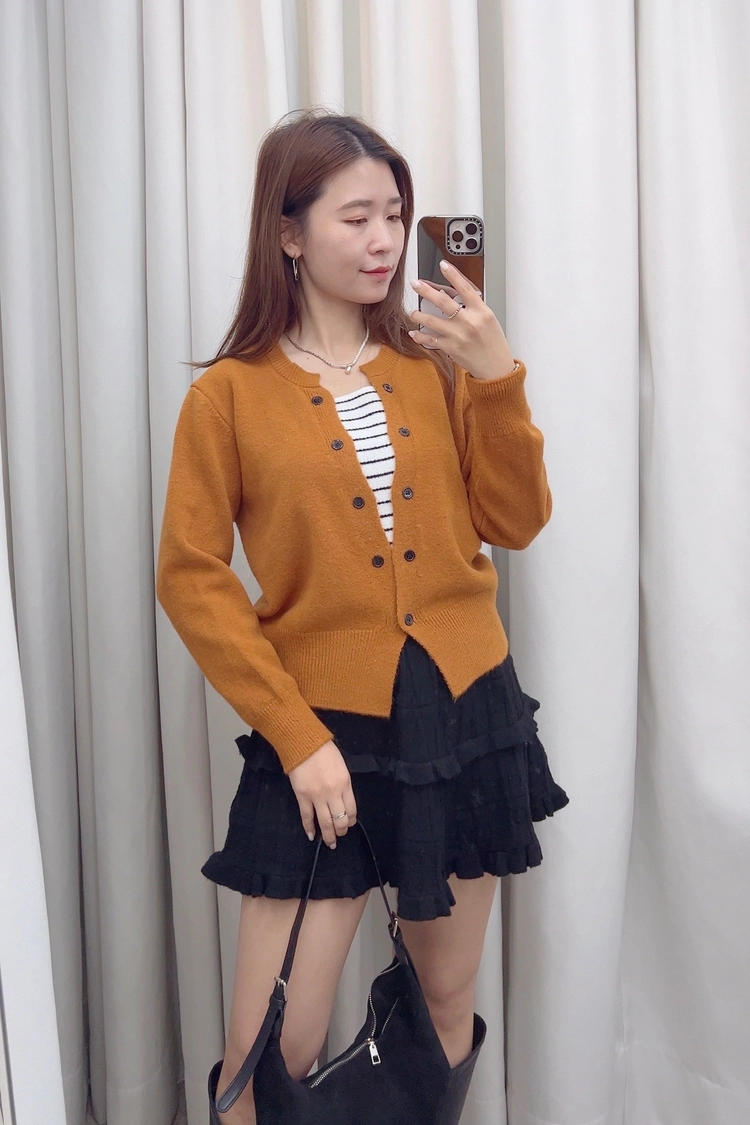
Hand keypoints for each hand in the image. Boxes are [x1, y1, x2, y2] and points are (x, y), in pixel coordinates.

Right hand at [288, 740, 356, 848]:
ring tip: (330, 843)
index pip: (351, 810)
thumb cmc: (325, 751)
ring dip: (328, 835)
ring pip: (325, 822)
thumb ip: (343, 784)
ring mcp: (317, 796)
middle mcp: (333, 793)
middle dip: (341, 831)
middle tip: (339, 835)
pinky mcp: (302, 796)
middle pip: (340, 819)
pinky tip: (312, 836)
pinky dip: (309, 828)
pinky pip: (307, 816)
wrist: (304, 744)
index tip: (349, 824)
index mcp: (345, 784)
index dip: (351, 820)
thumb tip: (342, 800)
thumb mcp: (341, 767)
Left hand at [407, 260, 515, 379]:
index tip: (443, 265)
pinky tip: (414, 332)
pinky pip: (430, 339)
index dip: (453, 275)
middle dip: (426, 290)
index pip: (465, 288)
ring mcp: (459, 335)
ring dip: (418, 314)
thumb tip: (453, 294)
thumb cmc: (493, 343)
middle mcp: (469, 322)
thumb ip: (473, 306)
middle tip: (416, 283)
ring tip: (413, 312)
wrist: (496, 368)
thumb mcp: (488, 319)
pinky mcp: (451, 348)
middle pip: (443, 301)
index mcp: (481, 311)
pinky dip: (420, 335)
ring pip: (432, 320)